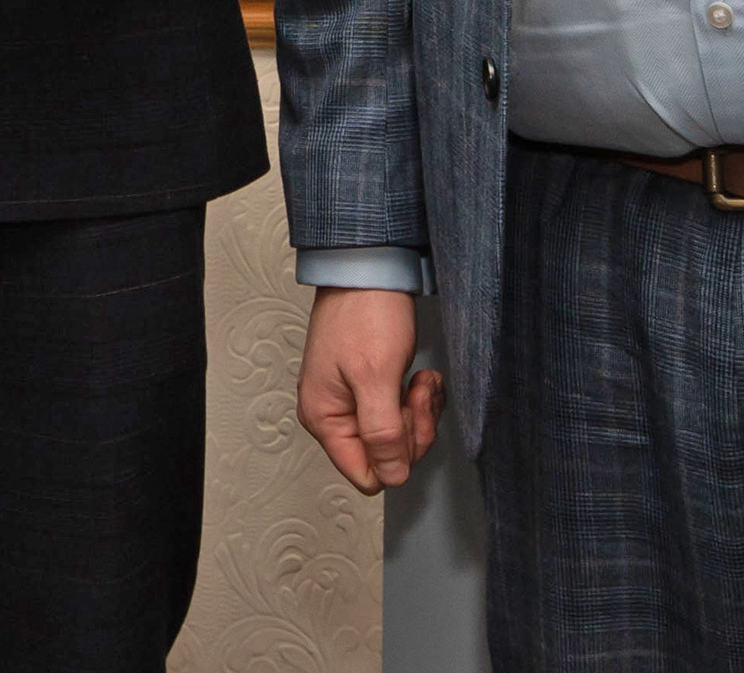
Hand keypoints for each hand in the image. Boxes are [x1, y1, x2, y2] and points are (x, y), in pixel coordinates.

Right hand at [300, 286, 442, 493]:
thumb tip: (390, 476)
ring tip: (420, 381)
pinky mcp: (369, 387)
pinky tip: (420, 377)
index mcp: (324, 417)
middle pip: (385, 457)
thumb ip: (382, 433)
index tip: (404, 419)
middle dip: (412, 428)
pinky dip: (417, 399)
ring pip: (397, 437)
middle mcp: (333, 414)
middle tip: (415, 392)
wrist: (370, 268)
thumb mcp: (376, 377)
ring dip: (419, 412)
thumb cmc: (364, 312)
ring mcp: (351, 400)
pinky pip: (400, 414)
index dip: (396, 456)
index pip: (366, 474)